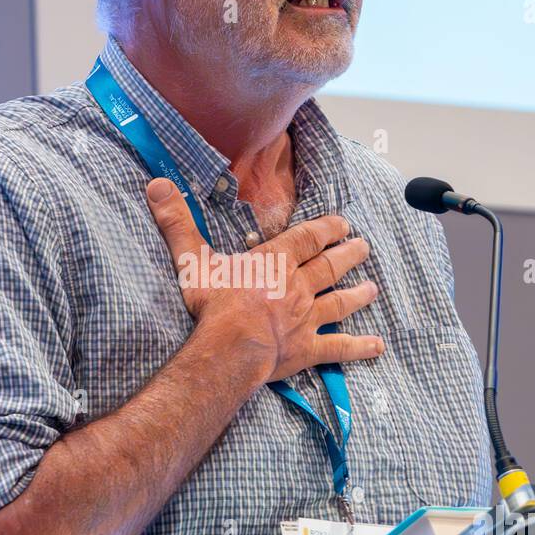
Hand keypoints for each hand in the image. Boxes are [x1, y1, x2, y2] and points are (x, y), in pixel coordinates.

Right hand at [146, 177, 383, 382]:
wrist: (230, 348)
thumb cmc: (213, 305)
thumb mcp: (192, 259)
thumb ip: (178, 223)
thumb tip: (157, 185)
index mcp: (275, 262)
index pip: (306, 239)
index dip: (325, 228)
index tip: (341, 222)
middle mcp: (298, 287)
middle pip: (329, 267)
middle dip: (347, 255)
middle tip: (364, 247)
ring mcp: (307, 319)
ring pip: (339, 303)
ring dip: (357, 295)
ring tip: (373, 288)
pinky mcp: (308, 349)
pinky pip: (339, 348)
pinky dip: (359, 347)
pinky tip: (377, 346)